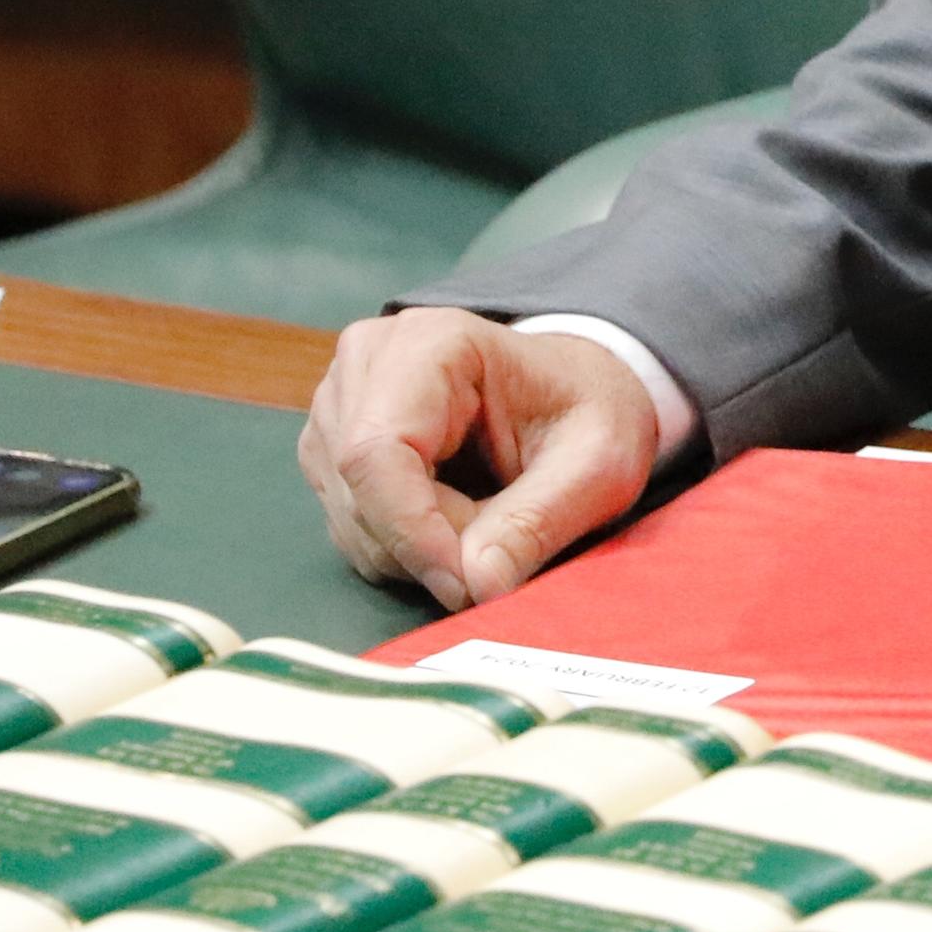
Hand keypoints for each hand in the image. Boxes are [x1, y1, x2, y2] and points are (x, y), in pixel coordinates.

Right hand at [299, 307, 659, 610]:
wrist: (575, 389)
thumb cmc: (588, 411)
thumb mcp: (598, 463)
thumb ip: (539, 521)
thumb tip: (478, 585)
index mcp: (431, 343)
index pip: (378, 452)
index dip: (413, 532)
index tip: (469, 587)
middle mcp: (368, 362)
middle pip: (360, 492)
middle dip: (429, 547)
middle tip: (504, 550)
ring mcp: (341, 404)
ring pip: (352, 520)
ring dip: (420, 552)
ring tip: (492, 521)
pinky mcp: (333, 446)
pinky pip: (352, 529)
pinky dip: (406, 549)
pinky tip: (459, 521)